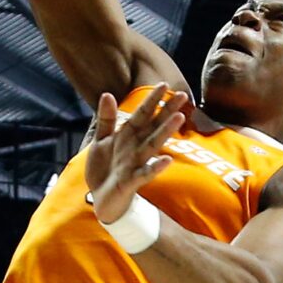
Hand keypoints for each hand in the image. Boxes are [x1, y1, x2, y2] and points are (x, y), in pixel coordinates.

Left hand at [86, 83, 188, 222]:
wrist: (100, 198)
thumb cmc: (104, 168)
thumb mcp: (101, 140)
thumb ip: (106, 119)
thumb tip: (107, 94)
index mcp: (128, 136)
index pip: (142, 114)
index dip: (152, 100)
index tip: (164, 84)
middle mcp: (135, 147)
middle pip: (154, 126)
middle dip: (166, 111)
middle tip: (182, 95)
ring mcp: (135, 164)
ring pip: (152, 145)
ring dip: (165, 132)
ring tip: (178, 118)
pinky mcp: (132, 181)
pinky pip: (145, 173)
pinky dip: (156, 167)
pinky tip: (167, 160)